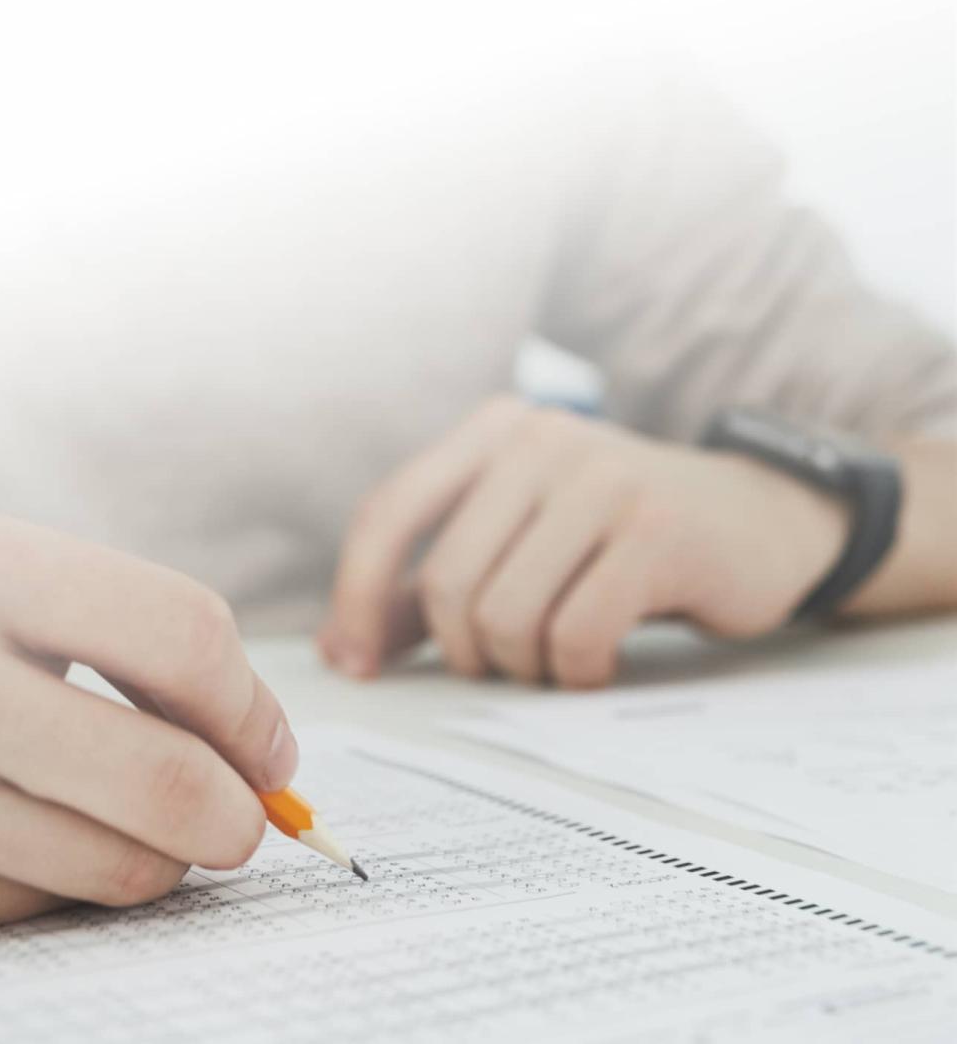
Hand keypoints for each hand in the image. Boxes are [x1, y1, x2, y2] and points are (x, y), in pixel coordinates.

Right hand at [0, 504, 294, 933]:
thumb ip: (92, 627)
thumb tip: (246, 741)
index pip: (186, 637)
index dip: (252, 706)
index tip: (263, 743)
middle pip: (181, 780)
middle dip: (241, 814)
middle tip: (239, 816)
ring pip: (128, 865)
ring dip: (160, 858)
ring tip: (121, 822)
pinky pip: (44, 902)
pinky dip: (59, 880)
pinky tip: (5, 836)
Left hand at [319, 397, 848, 687]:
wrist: (763, 522)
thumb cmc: (619, 541)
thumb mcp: (521, 539)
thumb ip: (430, 585)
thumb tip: (340, 648)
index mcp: (490, 433)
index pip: (387, 514)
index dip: (358, 598)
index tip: (356, 665)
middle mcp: (539, 441)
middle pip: (447, 582)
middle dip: (465, 650)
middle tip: (505, 666)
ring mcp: (601, 480)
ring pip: (505, 614)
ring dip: (524, 665)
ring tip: (557, 658)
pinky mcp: (657, 531)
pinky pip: (575, 633)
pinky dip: (577, 670)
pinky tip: (599, 663)